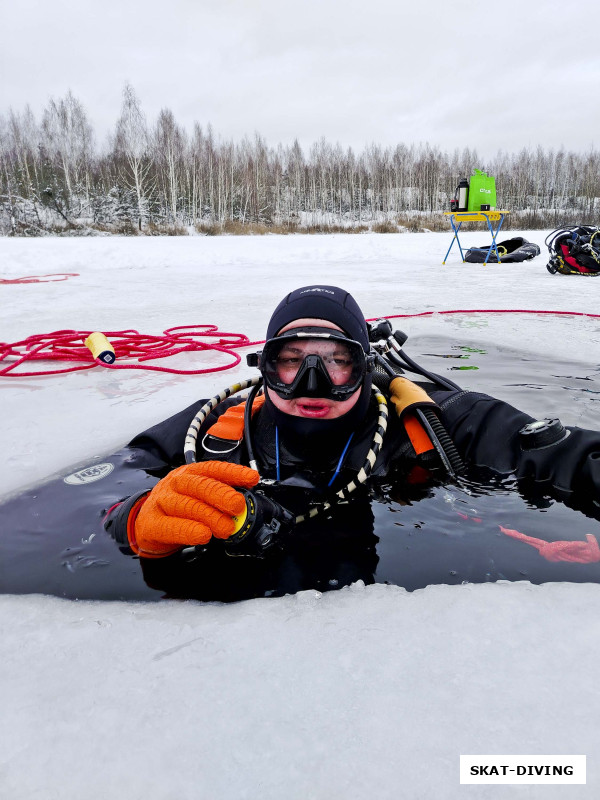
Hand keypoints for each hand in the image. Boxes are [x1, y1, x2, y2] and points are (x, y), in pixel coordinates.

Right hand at [130, 461, 259, 555]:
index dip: (234, 472)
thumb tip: (245, 503)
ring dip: (210, 516)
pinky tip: (202, 535)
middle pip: (200, 485)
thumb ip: (220, 498)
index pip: (213, 469)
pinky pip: (171, 526)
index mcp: (190, 473)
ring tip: (226, 528)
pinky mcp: (151, 523)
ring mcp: (162, 501)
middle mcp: (176, 483)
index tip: (252, 479)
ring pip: (187, 505)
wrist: (145, 523)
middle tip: (238, 506)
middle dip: (222, 495)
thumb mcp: (199, 497)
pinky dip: (189, 530)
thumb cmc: (178, 509)